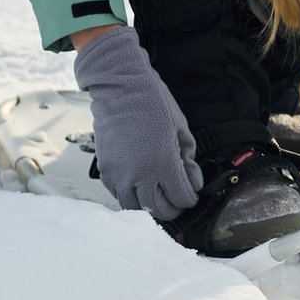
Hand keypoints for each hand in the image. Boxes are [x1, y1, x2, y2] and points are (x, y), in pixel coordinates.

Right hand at [71, 25, 204, 219]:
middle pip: (158, 210)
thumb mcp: (182, 130)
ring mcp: (119, 174)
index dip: (189, 200)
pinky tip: (138, 186)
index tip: (191, 195)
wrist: (121, 89)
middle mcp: (140, 175)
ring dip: (149, 206)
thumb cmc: (155, 104)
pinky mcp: (104, 170)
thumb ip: (189, 161)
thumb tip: (194, 183)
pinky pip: (117, 195)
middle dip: (172, 208)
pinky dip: (130, 195)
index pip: (181, 198)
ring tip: (157, 196)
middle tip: (176, 200)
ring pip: (135, 208)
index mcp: (164, 164)